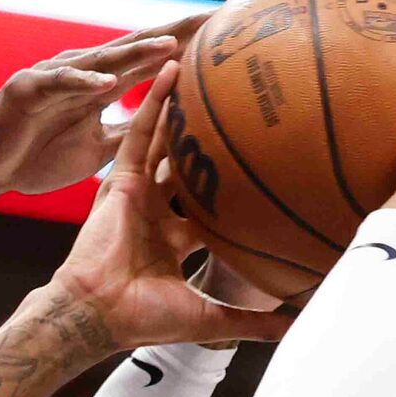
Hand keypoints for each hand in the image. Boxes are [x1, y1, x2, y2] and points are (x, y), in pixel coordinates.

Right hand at [0, 14, 208, 196]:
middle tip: (219, 21)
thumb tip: (177, 139)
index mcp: (105, 83)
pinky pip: (58, 84)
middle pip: (139, 47)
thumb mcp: (99, 149)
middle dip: (179, 33)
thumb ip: (133, 134)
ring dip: (137, 52)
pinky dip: (82, 82)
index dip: (195, 47)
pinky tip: (107, 83)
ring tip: (173, 44)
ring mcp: (55, 76)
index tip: (235, 38)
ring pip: (103, 60)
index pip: (158, 59)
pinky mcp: (27, 90)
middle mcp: (85, 71)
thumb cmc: (37, 155)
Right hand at [49, 60, 293, 352]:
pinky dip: (154, 102)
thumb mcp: (210, 319)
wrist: (99, 313)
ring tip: (207, 70)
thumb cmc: (144, 319)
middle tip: (242, 107)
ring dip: (184, 107)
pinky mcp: (120, 179)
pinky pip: (140, 133)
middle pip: (190, 167)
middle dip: (211, 140)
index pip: (212, 206)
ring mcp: (138, 193)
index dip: (234, 188)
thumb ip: (251, 322)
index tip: (266, 168)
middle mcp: (157, 211)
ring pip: (166, 142)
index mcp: (176, 239)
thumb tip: (296, 326)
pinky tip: (171, 70)